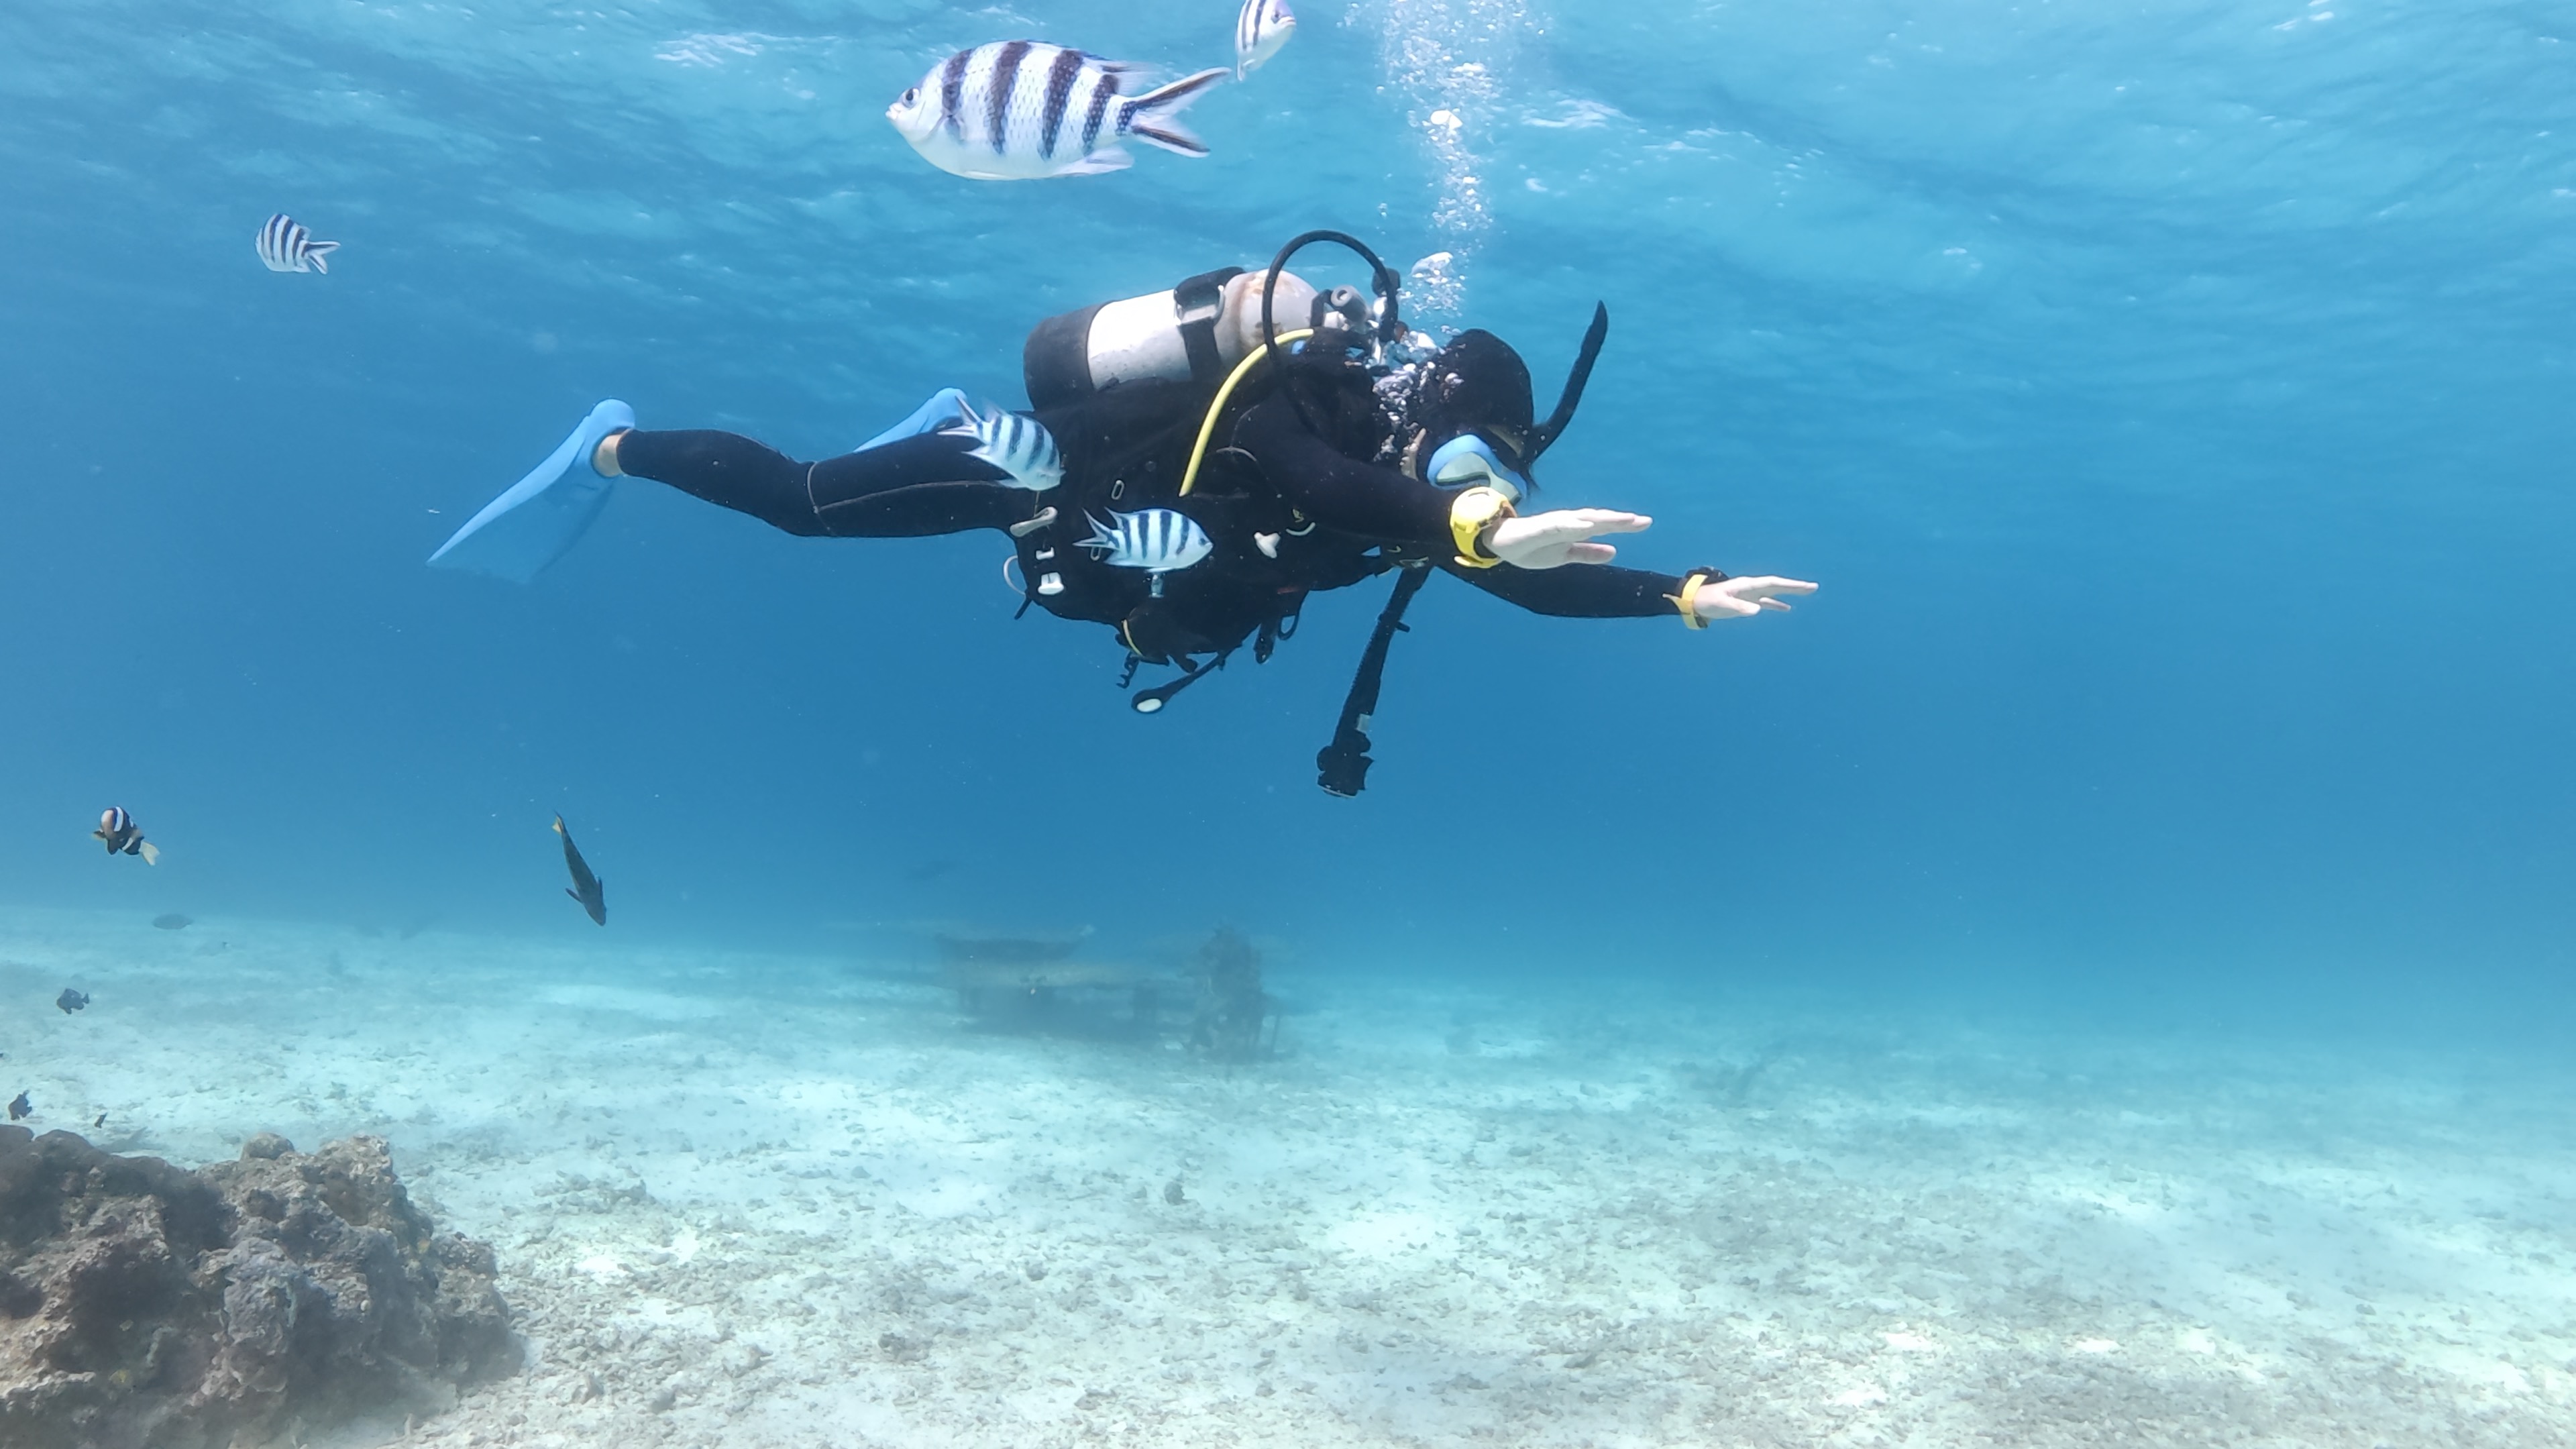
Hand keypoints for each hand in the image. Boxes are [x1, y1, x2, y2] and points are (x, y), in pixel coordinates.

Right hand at [1487, 508, 1652, 568]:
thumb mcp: (1565, 555)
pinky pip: (1559, 525)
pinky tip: (1588, 525)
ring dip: (1603, 518)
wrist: (1500, 543)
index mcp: (1575, 529)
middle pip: (1598, 519)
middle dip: (1620, 520)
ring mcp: (1554, 523)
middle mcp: (1568, 522)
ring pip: (1583, 519)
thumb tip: (1614, 551)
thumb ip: (1588, 553)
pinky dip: (1574, 524)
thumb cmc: (1532, 546)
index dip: (1624, 524)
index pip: (1603, 525)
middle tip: (1643, 520)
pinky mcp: (1539, 527)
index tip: (1645, 523)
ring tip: (1623, 520)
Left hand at [1693, 575, 1815, 620]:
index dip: (1790, 585)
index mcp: (1748, 585)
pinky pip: (1766, 602)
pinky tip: (1787, 608)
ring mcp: (1751, 594)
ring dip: (1790, 593)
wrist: (1697, 601)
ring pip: (1775, 593)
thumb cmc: (1708, 600)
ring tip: (1807, 593)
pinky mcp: (1747, 602)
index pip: (1773, 583)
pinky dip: (1777, 604)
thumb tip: (1758, 610)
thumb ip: (1739, 607)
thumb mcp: (1722, 604)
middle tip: (1814, 587)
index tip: (1805, 586)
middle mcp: (1752, 587)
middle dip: (1796, 586)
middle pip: (1778, 586)